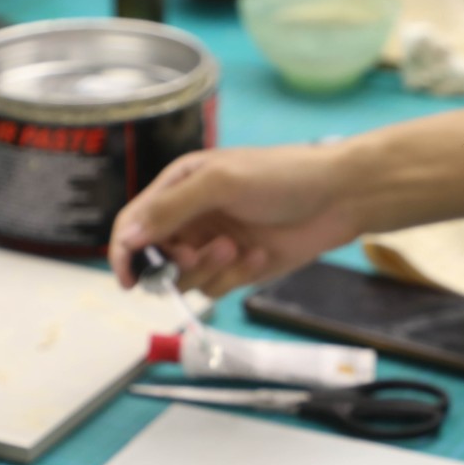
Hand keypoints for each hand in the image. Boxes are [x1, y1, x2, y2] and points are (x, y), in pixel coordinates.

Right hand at [110, 144, 363, 296]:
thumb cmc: (281, 176)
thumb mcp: (220, 183)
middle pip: (156, 259)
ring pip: (186, 279)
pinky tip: (260, 256)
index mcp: (178, 187)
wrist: (338, 197)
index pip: (134, 225)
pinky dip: (235, 276)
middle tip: (198, 254)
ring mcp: (214, 245)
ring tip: (237, 249)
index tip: (130, 281)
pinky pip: (218, 287)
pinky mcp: (238, 268)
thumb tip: (128, 237)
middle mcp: (191, 218)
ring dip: (208, 270)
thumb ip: (171, 209)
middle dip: (176, 264)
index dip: (126, 253)